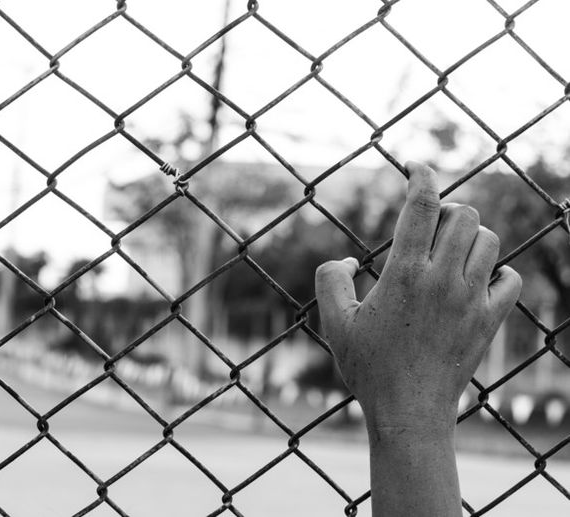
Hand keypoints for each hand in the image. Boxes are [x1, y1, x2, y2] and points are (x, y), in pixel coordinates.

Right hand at [315, 161, 521, 431]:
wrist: (408, 411)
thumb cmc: (368, 367)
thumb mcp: (334, 322)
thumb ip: (331, 279)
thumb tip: (347, 259)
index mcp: (404, 274)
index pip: (422, 206)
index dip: (421, 175)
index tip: (415, 166)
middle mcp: (443, 280)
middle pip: (463, 215)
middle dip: (446, 210)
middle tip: (429, 225)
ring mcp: (470, 300)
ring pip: (489, 242)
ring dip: (471, 237)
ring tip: (451, 250)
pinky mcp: (488, 321)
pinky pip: (510, 280)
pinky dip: (499, 272)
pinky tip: (479, 279)